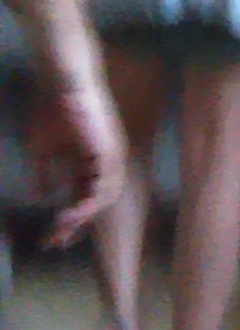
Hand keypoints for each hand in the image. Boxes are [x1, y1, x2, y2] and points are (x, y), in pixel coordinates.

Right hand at [29, 73, 126, 246]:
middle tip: (55, 242)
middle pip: (91, 202)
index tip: (52, 240)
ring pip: (101, 198)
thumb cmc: (52, 112)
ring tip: (61, 229)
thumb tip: (39, 196)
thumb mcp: (42, 150)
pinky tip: (73, 213)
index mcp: (86, 163)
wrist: (63, 87)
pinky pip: (105, 185)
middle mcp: (101, 163)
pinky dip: (90, 202)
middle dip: (74, 224)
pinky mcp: (110, 152)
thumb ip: (42, 173)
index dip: (67, 219)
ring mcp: (109, 158)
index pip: (79, 198)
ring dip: (81, 217)